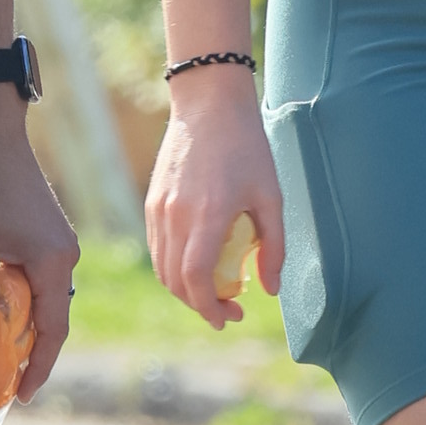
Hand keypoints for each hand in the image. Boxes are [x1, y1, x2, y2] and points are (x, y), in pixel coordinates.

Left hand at [0, 93, 79, 397]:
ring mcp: (57, 244)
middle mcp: (64, 256)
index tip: (20, 396)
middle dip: (26, 353)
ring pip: (41, 299)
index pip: (53, 330)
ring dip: (19, 325)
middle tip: (1, 383)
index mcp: (53, 262)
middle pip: (50, 318)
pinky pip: (35, 279)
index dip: (38, 367)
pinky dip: (16, 300)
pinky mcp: (44, 234)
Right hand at [146, 69, 283, 327]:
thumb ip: (273, 247)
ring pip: (163, 268)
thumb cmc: (247, 148)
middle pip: (177, 282)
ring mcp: (159, 210)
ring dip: (186, 289)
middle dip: (201, 305)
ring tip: (215, 290)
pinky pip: (158, 248)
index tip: (230, 319)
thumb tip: (269, 289)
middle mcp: (176, 216)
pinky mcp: (152, 203)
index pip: (197, 280)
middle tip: (230, 309)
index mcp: (208, 216)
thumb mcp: (272, 197)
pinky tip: (198, 264)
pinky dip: (174, 268)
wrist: (208, 105)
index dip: (210, 308)